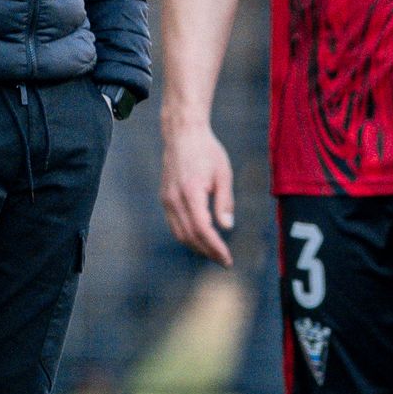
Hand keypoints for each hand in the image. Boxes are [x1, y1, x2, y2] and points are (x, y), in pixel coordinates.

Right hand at [160, 124, 234, 266]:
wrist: (183, 133)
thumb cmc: (207, 151)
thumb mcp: (223, 174)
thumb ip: (224, 201)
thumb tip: (227, 227)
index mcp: (191, 191)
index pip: (202, 229)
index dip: (215, 247)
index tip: (227, 258)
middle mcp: (175, 198)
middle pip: (189, 235)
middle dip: (207, 251)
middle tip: (224, 261)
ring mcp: (167, 198)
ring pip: (179, 233)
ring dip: (196, 247)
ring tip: (213, 253)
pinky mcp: (165, 197)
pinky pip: (174, 224)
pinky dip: (187, 236)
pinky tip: (200, 238)